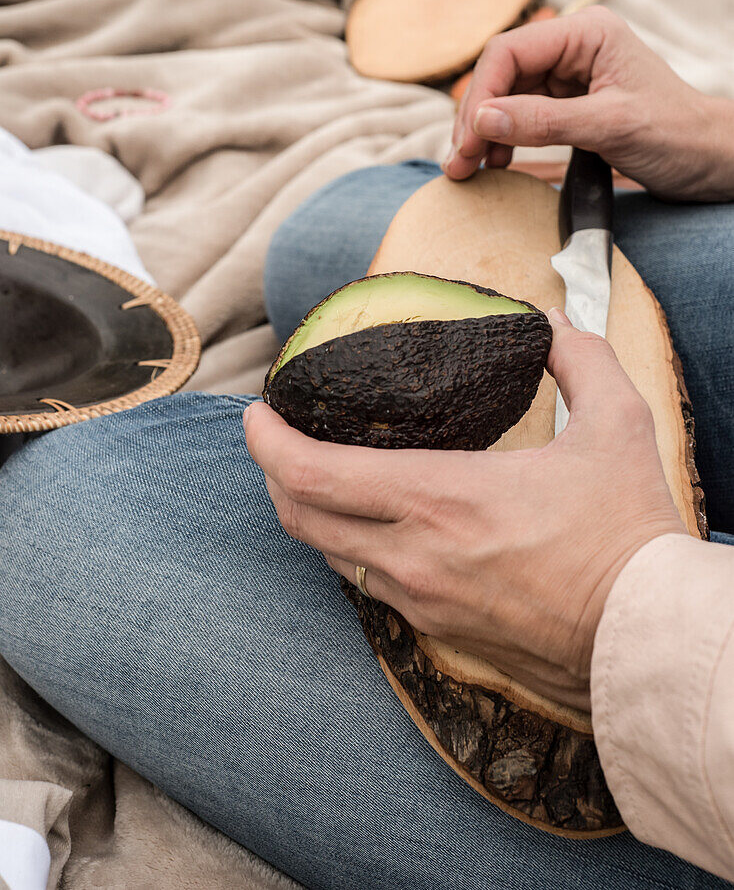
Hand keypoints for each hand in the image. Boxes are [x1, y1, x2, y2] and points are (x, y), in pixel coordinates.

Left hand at [244, 309, 684, 711]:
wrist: (646, 640)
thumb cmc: (628, 536)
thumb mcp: (617, 427)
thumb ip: (581, 359)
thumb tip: (555, 321)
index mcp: (440, 499)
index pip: (313, 474)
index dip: (266, 442)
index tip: (255, 413)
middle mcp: (413, 556)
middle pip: (299, 517)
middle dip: (272, 474)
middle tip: (275, 438)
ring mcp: (420, 601)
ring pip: (327, 556)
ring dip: (307, 513)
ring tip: (314, 475)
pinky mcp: (437, 631)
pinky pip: (367, 586)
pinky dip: (349, 549)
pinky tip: (370, 527)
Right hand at [445, 6, 733, 202]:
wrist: (709, 161)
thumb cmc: (675, 135)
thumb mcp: (609, 127)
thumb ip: (543, 122)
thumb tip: (482, 119)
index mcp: (586, 32)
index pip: (509, 51)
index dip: (481, 95)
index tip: (469, 139)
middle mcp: (572, 47)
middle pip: (501, 74)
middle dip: (475, 118)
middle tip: (458, 162)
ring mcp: (568, 76)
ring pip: (506, 98)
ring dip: (483, 132)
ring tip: (469, 168)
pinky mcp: (567, 105)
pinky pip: (521, 117)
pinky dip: (502, 140)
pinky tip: (495, 163)